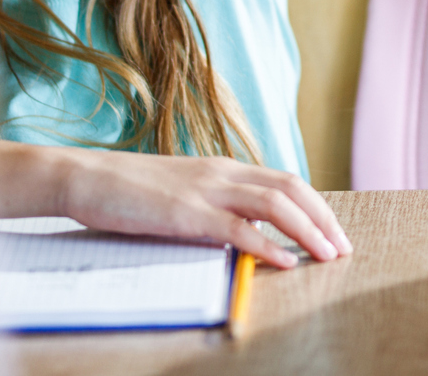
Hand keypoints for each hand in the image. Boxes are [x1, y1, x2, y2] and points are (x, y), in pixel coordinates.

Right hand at [52, 146, 352, 268]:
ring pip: (274, 204)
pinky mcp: (185, 212)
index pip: (285, 181)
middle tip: (343, 248)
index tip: (333, 230)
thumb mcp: (182, 192)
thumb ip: (214, 205)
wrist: (84, 176)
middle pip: (291, 189)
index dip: (316, 205)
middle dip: (324, 218)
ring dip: (308, 230)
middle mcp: (223, 173)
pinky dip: (267, 244)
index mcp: (224, 168)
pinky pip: (237, 227)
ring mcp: (205, 190)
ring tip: (327, 255)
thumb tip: (244, 230)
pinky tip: (285, 260)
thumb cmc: (128, 190)